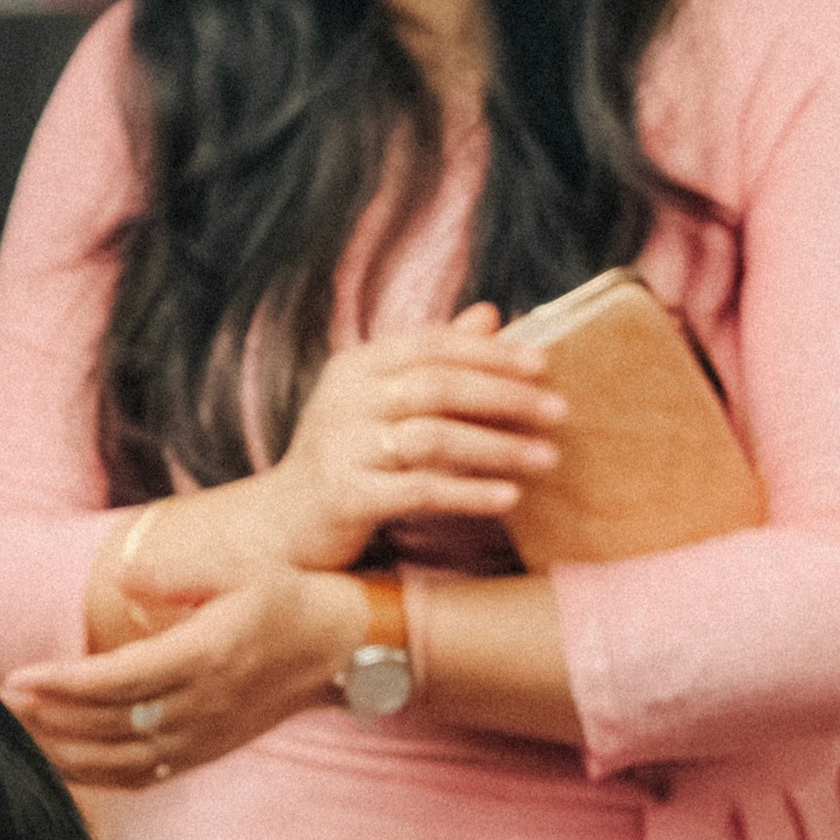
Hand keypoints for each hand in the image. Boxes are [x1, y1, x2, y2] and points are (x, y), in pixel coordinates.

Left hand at [14, 566, 381, 788]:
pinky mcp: (205, 753)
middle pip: (108, 723)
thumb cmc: (285, 600)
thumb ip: (178, 574)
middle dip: (47, 716)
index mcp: (207, 654)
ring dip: (62, 748)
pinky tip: (61, 760)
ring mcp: (204, 736)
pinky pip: (140, 777)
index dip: (64, 682)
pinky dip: (95, 774)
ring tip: (17, 727)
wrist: (340, 650)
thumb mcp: (239, 571)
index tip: (19, 676)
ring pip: (118, 758)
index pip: (119, 678)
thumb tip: (125, 574)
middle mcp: (203, 704)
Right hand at [219, 310, 567, 593]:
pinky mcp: (345, 496)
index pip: (432, 343)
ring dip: (498, 446)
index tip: (544, 364)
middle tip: (559, 410)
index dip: (491, 351)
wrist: (279, 526)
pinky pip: (419, 490)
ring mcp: (341, 447)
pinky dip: (470, 492)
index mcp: (357, 366)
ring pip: (433, 436)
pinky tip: (509, 497)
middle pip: (438, 384)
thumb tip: (491, 313)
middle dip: (506, 395)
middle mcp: (345, 399)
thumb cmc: (345, 457)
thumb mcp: (382, 401)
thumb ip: (433, 360)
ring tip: (547, 458)